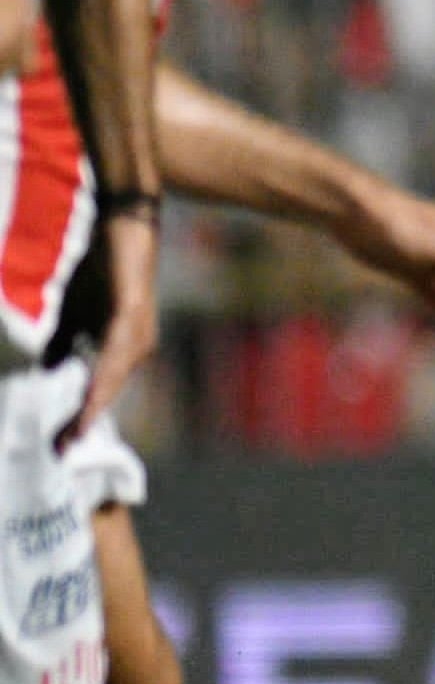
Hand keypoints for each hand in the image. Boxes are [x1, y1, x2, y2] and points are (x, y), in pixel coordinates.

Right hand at [56, 210, 158, 449]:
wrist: (118, 232)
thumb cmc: (99, 272)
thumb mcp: (72, 316)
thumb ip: (61, 344)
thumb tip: (47, 369)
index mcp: (123, 350)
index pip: (99, 391)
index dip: (80, 418)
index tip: (62, 447)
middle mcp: (137, 348)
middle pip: (106, 394)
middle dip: (83, 423)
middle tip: (62, 451)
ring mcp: (138, 335)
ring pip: (112, 381)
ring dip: (91, 408)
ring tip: (73, 434)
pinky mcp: (132, 318)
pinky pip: (115, 356)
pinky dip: (102, 378)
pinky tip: (91, 398)